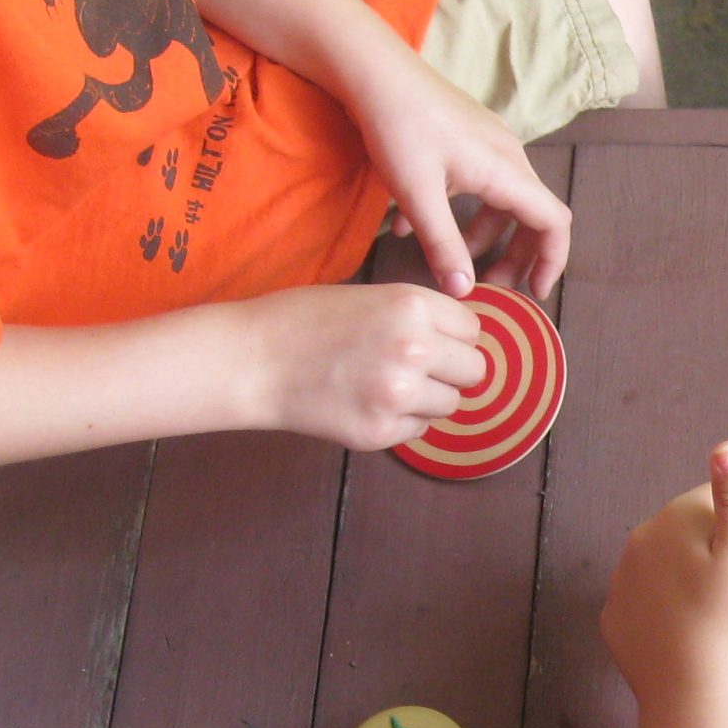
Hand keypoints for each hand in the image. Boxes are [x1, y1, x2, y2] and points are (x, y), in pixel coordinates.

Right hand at [252, 281, 486, 450]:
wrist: (253, 360)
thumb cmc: (304, 321)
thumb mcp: (371, 296)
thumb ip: (420, 317)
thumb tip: (464, 342)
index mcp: (413, 307)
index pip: (473, 330)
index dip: (454, 337)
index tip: (435, 341)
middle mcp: (414, 350)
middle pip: (474, 371)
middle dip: (451, 370)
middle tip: (417, 368)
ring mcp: (399, 395)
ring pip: (450, 404)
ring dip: (428, 398)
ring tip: (386, 384)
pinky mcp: (381, 431)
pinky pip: (419, 429)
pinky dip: (402, 420)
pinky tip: (367, 402)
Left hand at [346, 45, 574, 297]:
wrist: (372, 68)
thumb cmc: (397, 125)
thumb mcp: (417, 193)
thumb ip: (442, 244)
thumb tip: (463, 291)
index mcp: (506, 171)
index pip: (553, 223)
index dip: (551, 261)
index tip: (534, 294)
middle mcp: (507, 155)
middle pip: (532, 215)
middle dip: (516, 255)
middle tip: (492, 285)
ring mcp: (488, 143)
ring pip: (503, 201)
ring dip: (484, 235)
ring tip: (452, 260)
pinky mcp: (467, 135)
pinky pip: (479, 182)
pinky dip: (459, 211)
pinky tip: (412, 226)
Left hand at [602, 443, 727, 703]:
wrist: (690, 692)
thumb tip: (727, 445)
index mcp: (671, 519)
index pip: (713, 502)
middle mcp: (636, 542)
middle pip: (687, 534)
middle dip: (711, 555)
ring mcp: (619, 584)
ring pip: (664, 568)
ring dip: (687, 582)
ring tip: (712, 619)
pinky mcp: (615, 622)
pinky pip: (647, 603)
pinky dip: (665, 613)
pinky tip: (685, 637)